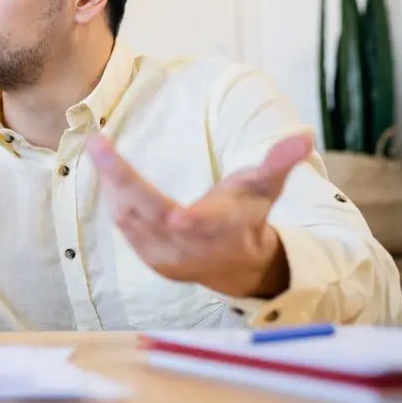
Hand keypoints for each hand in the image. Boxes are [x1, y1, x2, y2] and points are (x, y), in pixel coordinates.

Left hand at [86, 132, 313, 298]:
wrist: (243, 266)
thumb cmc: (250, 216)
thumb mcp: (266, 188)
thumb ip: (279, 163)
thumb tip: (305, 136)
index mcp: (211, 228)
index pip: (173, 212)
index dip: (141, 189)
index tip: (124, 173)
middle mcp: (184, 247)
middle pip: (140, 212)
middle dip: (116, 177)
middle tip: (96, 144)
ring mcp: (164, 258)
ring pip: (127, 219)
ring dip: (112, 186)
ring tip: (104, 152)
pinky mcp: (151, 261)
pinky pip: (125, 228)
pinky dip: (116, 201)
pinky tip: (110, 179)